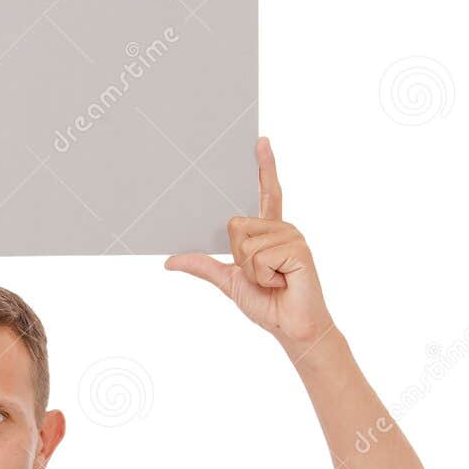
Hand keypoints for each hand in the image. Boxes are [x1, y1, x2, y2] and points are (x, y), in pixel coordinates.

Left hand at [164, 138, 334, 351]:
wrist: (293, 326)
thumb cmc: (268, 303)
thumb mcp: (228, 281)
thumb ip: (203, 266)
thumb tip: (170, 261)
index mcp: (268, 231)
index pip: (266, 192)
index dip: (264, 167)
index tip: (260, 142)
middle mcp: (281, 228)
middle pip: (236, 224)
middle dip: (238, 255)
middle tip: (259, 275)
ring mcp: (291, 236)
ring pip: (244, 242)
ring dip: (251, 270)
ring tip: (273, 279)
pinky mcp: (297, 248)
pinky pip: (259, 256)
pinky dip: (263, 275)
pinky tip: (281, 280)